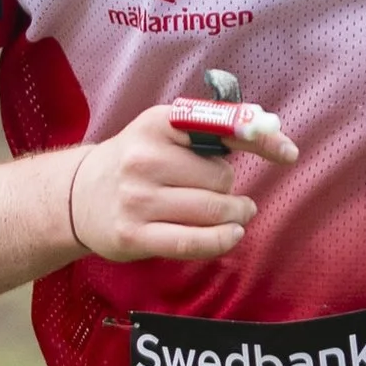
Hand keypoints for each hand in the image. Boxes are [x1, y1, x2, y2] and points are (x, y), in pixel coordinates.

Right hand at [67, 105, 297, 263]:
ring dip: (234, 214)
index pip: (221, 128)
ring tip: (235, 213)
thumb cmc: (136, 160)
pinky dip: (221, 240)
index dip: (260, 139)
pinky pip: (193, 242)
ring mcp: (137, 200)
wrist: (77, 196)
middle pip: (221, 178)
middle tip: (217, 189)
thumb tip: (269, 126)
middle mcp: (144, 159)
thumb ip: (213, 127)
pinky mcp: (134, 235)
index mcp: (157, 124)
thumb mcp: (164, 131)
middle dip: (229, 186)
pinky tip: (232, 235)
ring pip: (213, 211)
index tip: (288, 152)